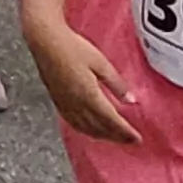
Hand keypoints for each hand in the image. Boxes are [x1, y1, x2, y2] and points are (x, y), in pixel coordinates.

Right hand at [25, 22, 140, 144]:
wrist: (45, 41)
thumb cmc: (73, 47)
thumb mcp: (101, 62)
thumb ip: (116, 83)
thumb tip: (132, 100)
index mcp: (90, 95)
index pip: (112, 120)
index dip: (126, 132)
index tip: (137, 139)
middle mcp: (77, 105)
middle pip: (100, 128)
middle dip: (117, 137)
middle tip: (130, 141)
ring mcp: (65, 105)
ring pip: (86, 129)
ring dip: (102, 136)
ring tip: (114, 138)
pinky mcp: (57, 102)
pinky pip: (74, 123)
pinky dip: (86, 131)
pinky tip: (91, 129)